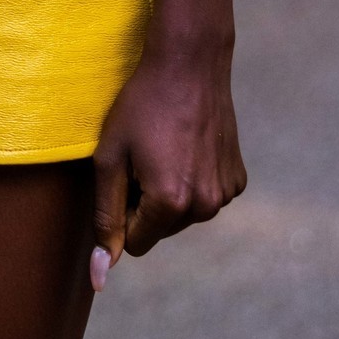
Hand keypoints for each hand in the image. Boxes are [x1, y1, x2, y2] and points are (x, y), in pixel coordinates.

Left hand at [91, 37, 244, 282]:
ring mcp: (226, 194)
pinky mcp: (238, 180)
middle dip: (147, 204)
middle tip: (146, 156)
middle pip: (160, 231)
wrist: (189, 62)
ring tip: (166, 148)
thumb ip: (104, 218)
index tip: (125, 173)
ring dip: (170, 194)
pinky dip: (194, 181)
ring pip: (183, 217)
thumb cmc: (140, 105)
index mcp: (170, 203)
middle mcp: (205, 206)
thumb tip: (100, 276)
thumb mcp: (109, 157)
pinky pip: (205, 198)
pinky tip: (189, 146)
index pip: (134, 243)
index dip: (123, 210)